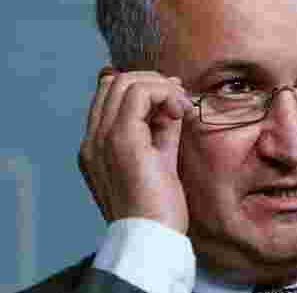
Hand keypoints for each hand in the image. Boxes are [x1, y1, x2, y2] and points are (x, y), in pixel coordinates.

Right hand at [78, 67, 195, 233]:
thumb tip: (171, 97)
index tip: (172, 98)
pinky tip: (179, 111)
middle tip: (180, 101)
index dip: (144, 87)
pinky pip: (139, 94)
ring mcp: (102, 139)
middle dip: (154, 82)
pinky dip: (164, 93)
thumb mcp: (160, 157)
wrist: (152, 237)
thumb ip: (161, 127)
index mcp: (96, 146)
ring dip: (161, 86)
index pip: (109, 94)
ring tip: (181, 107)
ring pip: (126, 82)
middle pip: (116, 82)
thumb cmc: (158, 206)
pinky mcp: (122, 140)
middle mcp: (92, 140)